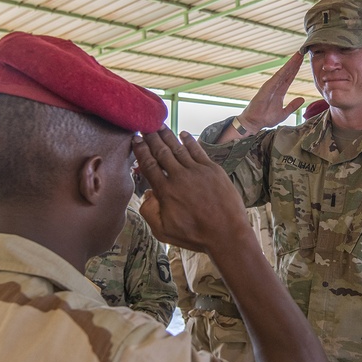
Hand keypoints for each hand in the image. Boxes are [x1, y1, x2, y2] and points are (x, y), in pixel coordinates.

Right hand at [134, 127, 252, 253]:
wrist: (227, 233)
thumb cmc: (195, 235)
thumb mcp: (163, 231)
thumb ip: (149, 212)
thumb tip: (146, 195)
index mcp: (165, 191)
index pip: (149, 165)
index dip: (140, 150)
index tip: (135, 140)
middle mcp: (179, 177)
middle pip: (162, 152)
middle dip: (151, 138)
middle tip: (144, 127)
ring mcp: (197, 171)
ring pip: (178, 148)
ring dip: (168, 135)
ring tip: (159, 125)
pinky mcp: (213, 170)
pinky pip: (198, 151)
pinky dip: (189, 141)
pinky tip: (183, 133)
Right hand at [236, 53, 305, 131]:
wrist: (254, 122)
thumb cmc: (265, 118)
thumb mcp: (283, 113)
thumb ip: (293, 106)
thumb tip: (302, 99)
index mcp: (280, 91)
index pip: (290, 77)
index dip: (296, 68)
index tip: (303, 60)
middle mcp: (276, 86)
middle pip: (288, 71)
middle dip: (295, 62)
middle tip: (303, 51)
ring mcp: (271, 85)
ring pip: (284, 71)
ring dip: (291, 62)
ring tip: (299, 53)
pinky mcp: (268, 86)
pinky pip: (279, 76)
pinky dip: (285, 68)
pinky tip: (292, 62)